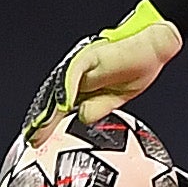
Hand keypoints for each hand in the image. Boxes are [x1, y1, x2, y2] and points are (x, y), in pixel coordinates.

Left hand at [21, 1, 182, 140]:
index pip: (62, 106)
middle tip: (33, 139)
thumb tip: (83, 117)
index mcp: (87, 85)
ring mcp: (82, 66)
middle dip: (44, 122)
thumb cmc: (139, 65)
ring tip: (40, 129)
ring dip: (50, 110)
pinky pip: (74, 73)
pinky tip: (63, 106)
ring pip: (60, 89)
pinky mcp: (89, 56)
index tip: (40, 140)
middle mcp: (80, 75)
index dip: (50, 123)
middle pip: (56, 100)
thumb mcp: (118, 99)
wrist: (153, 46)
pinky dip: (68, 89)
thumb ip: (99, 108)